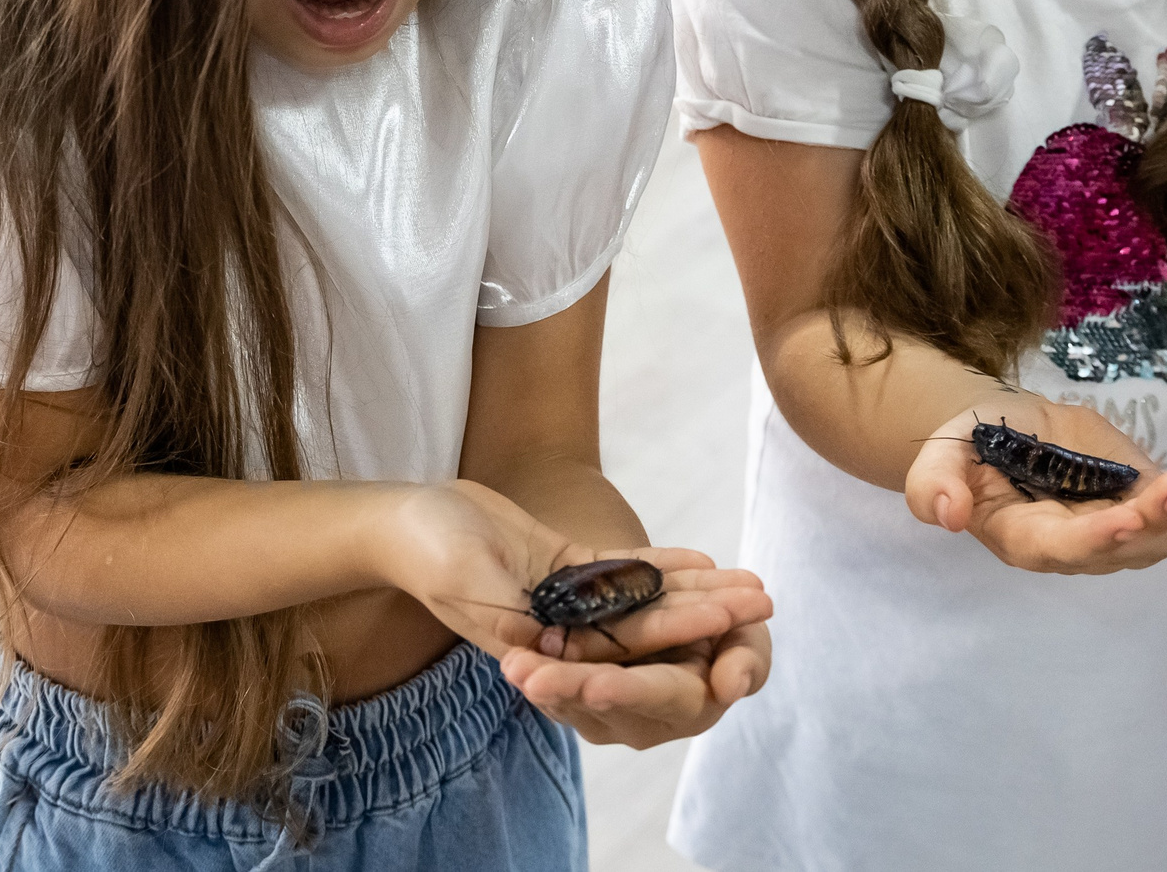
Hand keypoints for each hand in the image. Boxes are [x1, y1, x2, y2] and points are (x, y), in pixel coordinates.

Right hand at [384, 480, 770, 663]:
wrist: (402, 518)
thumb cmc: (428, 550)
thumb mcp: (470, 583)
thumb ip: (512, 616)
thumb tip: (555, 647)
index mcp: (541, 647)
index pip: (621, 648)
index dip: (678, 634)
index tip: (727, 620)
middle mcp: (560, 632)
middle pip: (645, 626)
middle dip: (706, 614)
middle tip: (763, 600)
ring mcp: (563, 601)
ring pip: (641, 598)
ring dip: (698, 590)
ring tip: (752, 583)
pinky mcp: (561, 567)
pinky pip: (619, 570)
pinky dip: (661, 564)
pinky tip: (704, 559)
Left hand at [502, 611, 770, 749]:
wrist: (695, 615)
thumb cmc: (733, 630)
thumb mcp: (752, 640)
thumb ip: (748, 662)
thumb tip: (729, 685)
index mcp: (687, 705)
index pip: (655, 696)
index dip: (626, 689)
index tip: (596, 684)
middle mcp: (642, 718)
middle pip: (599, 702)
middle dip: (564, 688)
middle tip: (527, 675)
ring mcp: (606, 711)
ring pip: (567, 698)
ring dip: (538, 680)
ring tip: (512, 663)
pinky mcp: (577, 694)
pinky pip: (553, 687)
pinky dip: (535, 670)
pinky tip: (510, 653)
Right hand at [907, 397, 1166, 575]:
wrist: (1002, 427)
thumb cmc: (973, 441)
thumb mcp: (941, 450)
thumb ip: (934, 484)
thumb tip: (949, 515)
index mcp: (1022, 536)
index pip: (1060, 547)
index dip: (1093, 539)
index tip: (1124, 521)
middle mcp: (1072, 546)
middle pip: (1118, 549)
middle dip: (1151, 522)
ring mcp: (1109, 532)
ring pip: (1152, 540)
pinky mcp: (1134, 508)